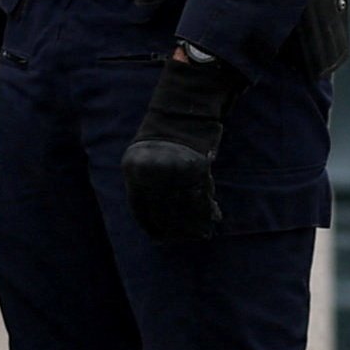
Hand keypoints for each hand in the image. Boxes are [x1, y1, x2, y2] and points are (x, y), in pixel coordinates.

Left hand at [122, 46, 241, 242]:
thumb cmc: (162, 137)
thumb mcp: (143, 159)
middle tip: (184, 238)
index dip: (150, 225)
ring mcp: (174, 170)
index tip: (159, 238)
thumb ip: (144, 186)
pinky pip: (202, 195)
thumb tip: (151, 223)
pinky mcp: (196, 167)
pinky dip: (208, 207)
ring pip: (185, 206)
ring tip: (203, 233)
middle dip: (176, 228)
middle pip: (164, 211)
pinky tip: (214, 215)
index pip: (140, 208)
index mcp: (134, 170)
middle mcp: (152, 172)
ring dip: (196, 222)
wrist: (184, 111)